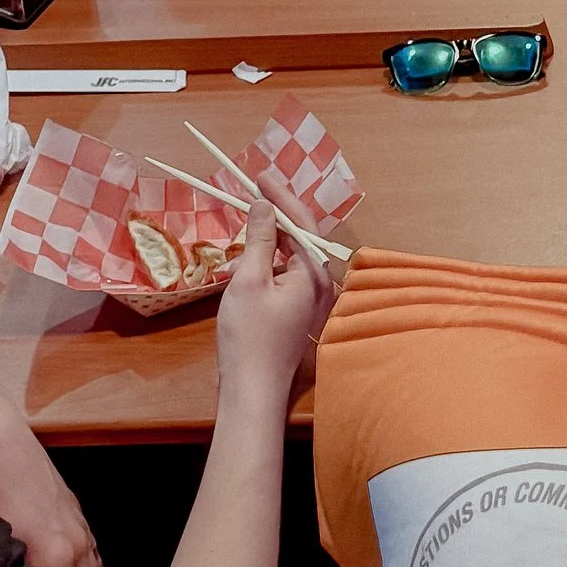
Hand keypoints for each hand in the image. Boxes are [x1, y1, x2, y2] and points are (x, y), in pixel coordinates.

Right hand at [214, 200, 335, 409]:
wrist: (252, 390)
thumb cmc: (249, 336)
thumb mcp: (250, 280)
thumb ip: (261, 239)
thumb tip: (265, 205)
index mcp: (315, 273)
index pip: (302, 222)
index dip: (280, 197)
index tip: (259, 177)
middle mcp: (321, 285)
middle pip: (300, 237)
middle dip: (275, 215)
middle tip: (251, 193)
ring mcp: (312, 301)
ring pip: (291, 257)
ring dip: (268, 241)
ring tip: (245, 228)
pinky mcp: (299, 313)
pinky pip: (287, 275)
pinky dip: (268, 263)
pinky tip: (245, 263)